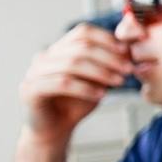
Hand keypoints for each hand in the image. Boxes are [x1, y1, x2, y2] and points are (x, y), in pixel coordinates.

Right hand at [19, 24, 130, 140]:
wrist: (55, 129)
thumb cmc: (77, 103)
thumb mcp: (97, 80)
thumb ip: (108, 64)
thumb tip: (130, 48)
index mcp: (59, 49)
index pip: (82, 32)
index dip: (107, 39)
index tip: (127, 52)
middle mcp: (44, 57)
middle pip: (80, 47)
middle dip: (109, 57)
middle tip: (129, 69)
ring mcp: (34, 72)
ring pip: (72, 63)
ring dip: (101, 72)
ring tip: (119, 82)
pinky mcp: (30, 90)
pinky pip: (62, 83)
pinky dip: (85, 88)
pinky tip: (102, 95)